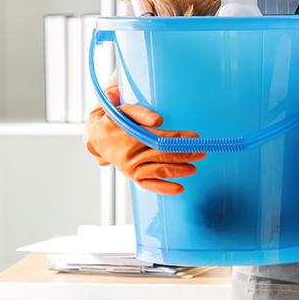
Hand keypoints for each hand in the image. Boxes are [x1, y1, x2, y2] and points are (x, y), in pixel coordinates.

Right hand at [84, 85, 205, 194]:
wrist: (97, 137)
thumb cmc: (114, 120)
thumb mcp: (124, 111)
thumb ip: (141, 113)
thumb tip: (159, 120)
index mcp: (130, 137)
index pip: (159, 138)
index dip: (178, 139)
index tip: (194, 138)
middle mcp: (131, 155)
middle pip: (163, 156)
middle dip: (185, 154)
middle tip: (202, 152)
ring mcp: (131, 168)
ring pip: (158, 171)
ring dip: (178, 170)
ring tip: (194, 167)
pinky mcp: (132, 176)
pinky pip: (149, 185)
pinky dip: (164, 188)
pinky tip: (179, 188)